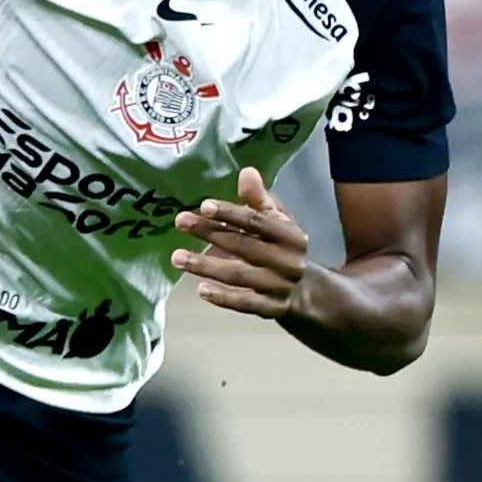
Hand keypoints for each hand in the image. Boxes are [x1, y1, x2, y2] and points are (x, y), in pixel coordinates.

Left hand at [171, 166, 310, 315]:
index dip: (231, 213)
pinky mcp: (271, 309)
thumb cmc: (282, 246)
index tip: (204, 206)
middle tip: (180, 222)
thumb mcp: (277, 221)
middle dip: (210, 233)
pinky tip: (200, 289)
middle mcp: (289, 262)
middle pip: (244, 245)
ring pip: (239, 275)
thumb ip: (259, 199)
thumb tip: (247, 172)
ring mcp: (280, 287)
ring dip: (206, 266)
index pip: (258, 222)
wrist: (305, 289)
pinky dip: (223, 297)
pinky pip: (244, 303)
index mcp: (292, 236)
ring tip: (177, 257)